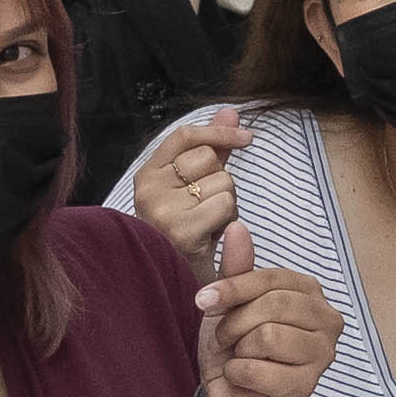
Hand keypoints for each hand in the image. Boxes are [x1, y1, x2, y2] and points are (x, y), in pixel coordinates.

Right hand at [130, 106, 243, 266]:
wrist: (177, 285)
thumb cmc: (189, 235)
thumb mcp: (197, 189)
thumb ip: (213, 149)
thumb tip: (231, 110)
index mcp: (146, 176)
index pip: (185, 136)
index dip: (219, 132)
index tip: (248, 139)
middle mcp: (147, 190)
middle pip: (208, 158)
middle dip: (221, 181)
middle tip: (208, 210)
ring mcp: (161, 211)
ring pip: (222, 181)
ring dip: (228, 204)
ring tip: (210, 226)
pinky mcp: (180, 231)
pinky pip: (224, 204)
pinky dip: (229, 220)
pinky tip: (213, 237)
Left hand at [192, 218, 340, 396]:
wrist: (228, 396)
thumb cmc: (235, 346)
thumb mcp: (231, 303)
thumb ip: (237, 269)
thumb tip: (237, 226)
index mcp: (311, 293)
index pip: (272, 279)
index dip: (232, 287)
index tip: (202, 300)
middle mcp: (328, 321)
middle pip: (273, 306)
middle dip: (235, 322)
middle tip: (224, 338)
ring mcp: (322, 356)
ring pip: (268, 337)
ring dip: (238, 349)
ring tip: (238, 356)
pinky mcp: (305, 387)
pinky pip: (259, 370)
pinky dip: (238, 373)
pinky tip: (243, 378)